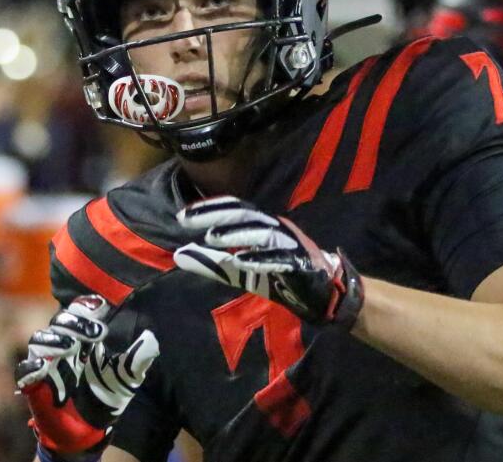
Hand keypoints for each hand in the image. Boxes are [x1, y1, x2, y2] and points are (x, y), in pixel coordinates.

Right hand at [14, 296, 158, 458]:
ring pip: (38, 340)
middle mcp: (63, 345)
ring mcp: (47, 363)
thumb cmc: (106, 396)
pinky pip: (24, 370)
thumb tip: (152, 339)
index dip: (86, 306)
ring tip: (71, 347)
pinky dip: (30, 367)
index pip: (79, 312)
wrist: (89, 429)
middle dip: (75, 321)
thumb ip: (137, 360)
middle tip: (97, 332)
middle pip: (59, 322)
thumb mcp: (126, 378)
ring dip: (53, 340)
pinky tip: (43, 367)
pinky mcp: (34, 384)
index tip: (102, 306)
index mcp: (84, 338)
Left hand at [173, 196, 364, 327]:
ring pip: (262, 232)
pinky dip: (260, 259)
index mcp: (262, 225)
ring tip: (212, 238)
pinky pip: (279, 259)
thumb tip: (178, 256)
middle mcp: (275, 228)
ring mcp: (289, 244)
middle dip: (216, 214)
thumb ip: (211, 263)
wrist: (324, 293)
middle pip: (245, 214)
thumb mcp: (240, 270)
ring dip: (236, 234)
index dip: (209, 208)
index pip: (234, 208)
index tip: (182, 216)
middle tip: (188, 220)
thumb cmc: (280, 275)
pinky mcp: (300, 264)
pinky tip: (241, 262)